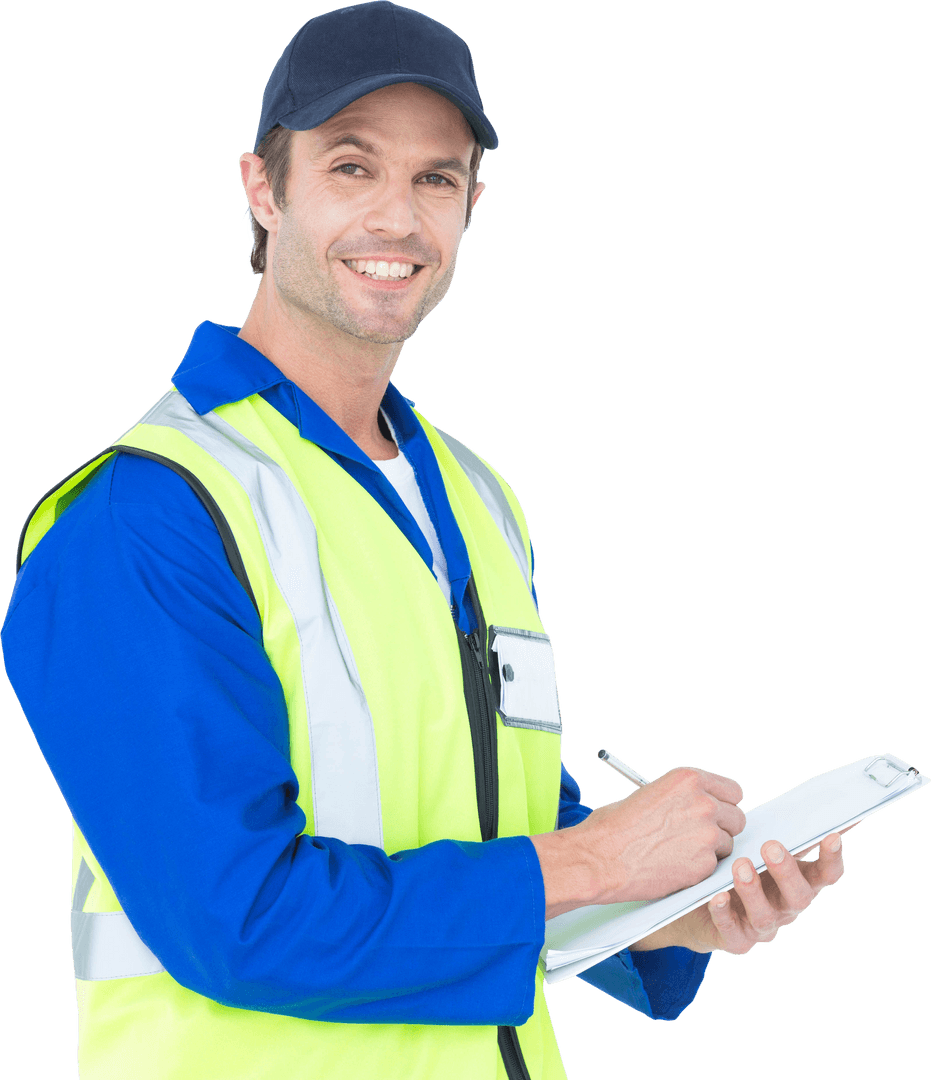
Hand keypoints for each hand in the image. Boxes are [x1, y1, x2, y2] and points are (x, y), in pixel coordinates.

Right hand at [570, 766, 745, 905]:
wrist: (600, 858)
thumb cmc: (615, 827)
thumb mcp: (650, 793)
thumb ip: (681, 797)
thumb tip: (696, 806)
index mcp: (688, 779)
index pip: (732, 791)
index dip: (723, 804)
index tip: (717, 812)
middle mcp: (703, 803)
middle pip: (736, 818)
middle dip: (722, 828)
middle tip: (700, 836)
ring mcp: (706, 834)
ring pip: (727, 845)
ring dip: (710, 850)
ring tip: (678, 852)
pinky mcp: (704, 864)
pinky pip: (714, 867)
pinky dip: (698, 869)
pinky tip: (673, 865)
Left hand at [635, 832, 846, 953]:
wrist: (701, 902)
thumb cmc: (739, 864)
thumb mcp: (760, 848)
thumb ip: (783, 833)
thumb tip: (813, 802)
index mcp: (798, 883)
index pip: (825, 875)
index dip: (831, 858)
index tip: (831, 835)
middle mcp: (786, 908)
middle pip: (798, 896)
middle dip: (786, 871)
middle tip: (770, 847)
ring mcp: (762, 927)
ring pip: (765, 915)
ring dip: (754, 890)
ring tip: (740, 866)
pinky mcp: (736, 940)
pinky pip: (731, 930)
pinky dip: (724, 913)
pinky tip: (716, 896)